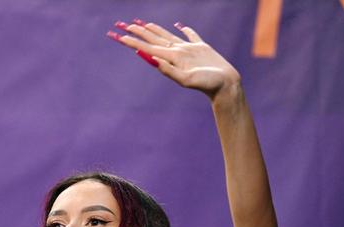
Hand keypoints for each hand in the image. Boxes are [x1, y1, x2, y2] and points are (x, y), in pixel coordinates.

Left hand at [108, 20, 240, 99]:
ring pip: (166, 35)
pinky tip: (178, 25)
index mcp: (171, 58)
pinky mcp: (202, 47)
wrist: (226, 87)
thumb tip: (151, 59)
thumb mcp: (186, 80)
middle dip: (136, 32)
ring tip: (142, 23)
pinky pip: (190, 35)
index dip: (131, 40)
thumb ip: (169, 70)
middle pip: (151, 39)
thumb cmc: (208, 84)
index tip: (117, 34)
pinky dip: (184, 29)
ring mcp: (188, 50)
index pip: (146, 47)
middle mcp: (176, 53)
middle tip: (120, 24)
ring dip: (153, 29)